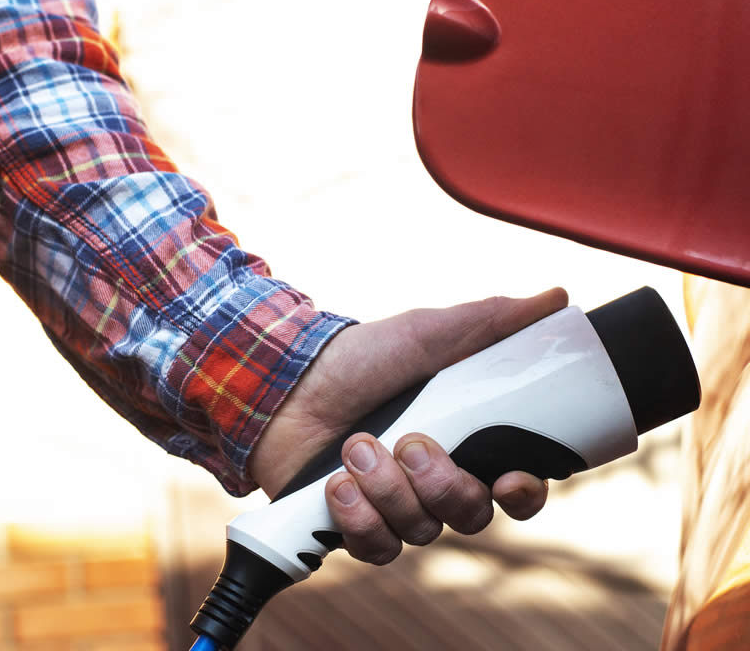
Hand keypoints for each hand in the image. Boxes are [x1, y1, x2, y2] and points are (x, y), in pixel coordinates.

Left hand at [248, 287, 567, 564]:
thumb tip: (556, 298)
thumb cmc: (364, 356)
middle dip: (443, 483)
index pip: (515, 485)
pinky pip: (376, 548)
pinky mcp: (356, 527)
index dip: (523, 493)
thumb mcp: (430, 333)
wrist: (290, 380)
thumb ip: (492, 322)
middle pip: (471, 514)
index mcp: (464, 440)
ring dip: (388, 489)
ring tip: (356, 446)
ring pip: (422, 531)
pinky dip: (359, 517)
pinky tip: (338, 484)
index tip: (508, 479)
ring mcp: (396, 507)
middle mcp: (436, 481)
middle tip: (410, 441)